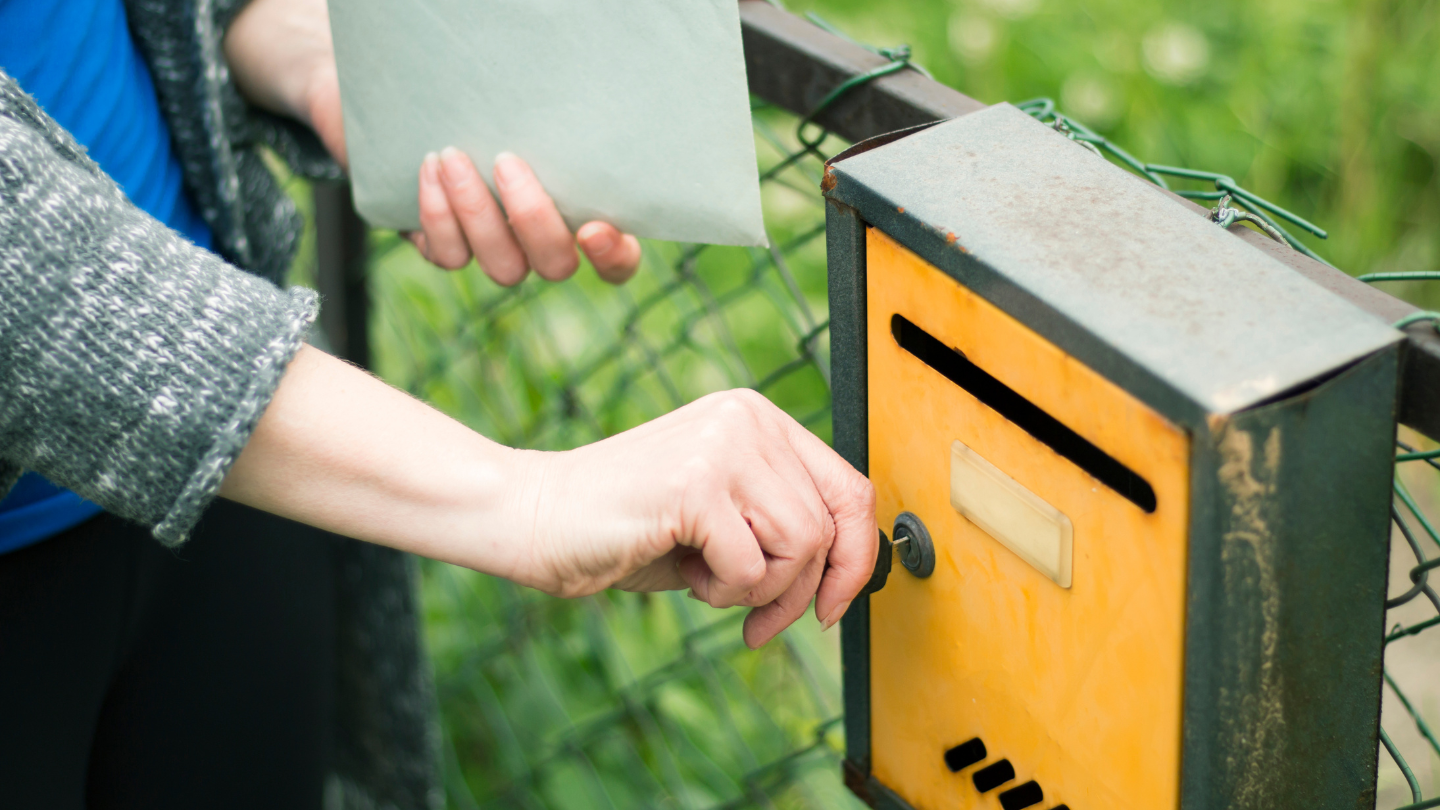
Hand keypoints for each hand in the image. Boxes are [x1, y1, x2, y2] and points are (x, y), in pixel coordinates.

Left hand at [223, 0, 641, 283]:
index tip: (592, 226)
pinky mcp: (442, 243)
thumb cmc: (473, 78)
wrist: (396, 81)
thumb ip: (557, 88)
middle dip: (532, 219)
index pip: (616, 257)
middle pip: (556, 264)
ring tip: (451, 155)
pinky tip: (428, 167)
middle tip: (505, 161)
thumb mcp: (520, 83)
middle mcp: (537, 235)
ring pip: (503, 267)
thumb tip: (582, 46)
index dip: (613, 255)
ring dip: (478, 214)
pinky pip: (448, 255)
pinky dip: (438, 216)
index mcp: (577, 204)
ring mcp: (491, 245)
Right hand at [225, 349, 877, 649]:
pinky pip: (752, 568)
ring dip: (760, 592)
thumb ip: (781, 526)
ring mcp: (722, 445)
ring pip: (802, 546)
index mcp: (757, 417)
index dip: (856, 558)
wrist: (535, 520)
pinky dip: (724, 593)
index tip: (831, 608)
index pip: (851, 487)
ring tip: (708, 582)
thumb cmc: (627, 529)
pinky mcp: (696, 483)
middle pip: (831, 525)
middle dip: (801, 592)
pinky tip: (683, 571)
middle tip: (758, 624)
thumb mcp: (723, 521)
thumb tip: (852, 573)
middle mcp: (746, 418)